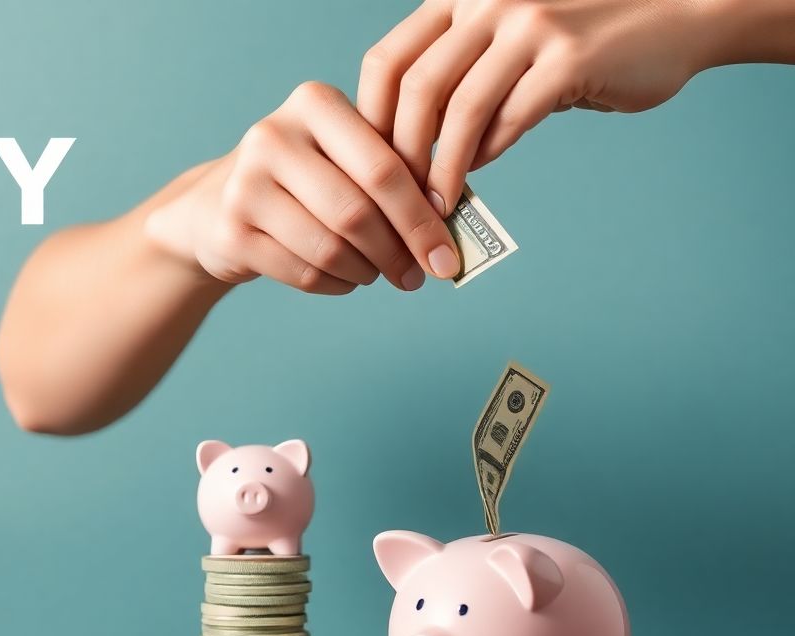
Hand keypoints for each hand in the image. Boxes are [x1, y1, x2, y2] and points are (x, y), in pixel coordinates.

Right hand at [145, 81, 461, 291]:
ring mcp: (246, 184)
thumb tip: (450, 227)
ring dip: (367, 272)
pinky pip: (304, 272)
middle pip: (357, 212)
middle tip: (419, 275)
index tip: (446, 254)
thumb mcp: (341, 154)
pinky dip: (336, 284)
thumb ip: (392, 173)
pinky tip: (344, 278)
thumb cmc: (301, 179)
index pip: (384, 166)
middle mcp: (274, 135)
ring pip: (331, 248)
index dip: (421, 217)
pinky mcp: (231, 231)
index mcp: (314, 103)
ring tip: (377, 274)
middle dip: (398, 253)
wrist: (213, 205)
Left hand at [358, 0, 713, 215]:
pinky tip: (477, 176)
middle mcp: (487, 1)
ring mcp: (530, 25)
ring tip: (435, 205)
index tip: (369, 166)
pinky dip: (487, 155)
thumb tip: (410, 143)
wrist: (677, 14)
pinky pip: (509, 120)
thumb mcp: (506, 36)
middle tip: (397, 200)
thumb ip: (459, 71)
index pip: (387, 60)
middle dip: (400, 154)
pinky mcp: (569, 58)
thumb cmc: (583, 36)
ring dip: (441, 168)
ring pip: (459, 110)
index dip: (371, 119)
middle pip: (415, 89)